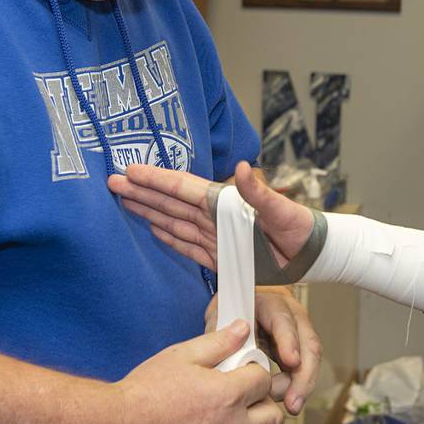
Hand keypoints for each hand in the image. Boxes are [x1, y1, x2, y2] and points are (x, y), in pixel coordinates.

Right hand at [109, 321, 283, 423]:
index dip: (255, 369)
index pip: (265, 380)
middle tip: (245, 391)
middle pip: (273, 419)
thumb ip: (218, 342)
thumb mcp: (181, 355)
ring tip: (221, 408)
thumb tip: (242, 330)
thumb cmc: (143, 393)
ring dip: (247, 423)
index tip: (242, 367)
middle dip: (265, 402)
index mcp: (227, 396)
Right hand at [111, 161, 315, 273]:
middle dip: (142, 192)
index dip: (156, 180)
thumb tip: (243, 167)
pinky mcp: (218, 256)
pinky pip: (187, 245)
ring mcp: (214, 236)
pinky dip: (169, 237)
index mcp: (224, 202)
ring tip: (124, 200)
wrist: (311, 256)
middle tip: (112, 182)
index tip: (130, 170)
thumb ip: (258, 192)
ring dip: (149, 211)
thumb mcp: (281, 209)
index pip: (182, 188)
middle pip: (170, 202)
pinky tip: (152, 228)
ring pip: (173, 221)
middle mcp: (214, 216)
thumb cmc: (300, 228)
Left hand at [203, 286, 322, 414]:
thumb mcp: (220, 318)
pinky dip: (298, 387)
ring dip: (303, 385)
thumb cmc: (229, 312)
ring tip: (291, 405)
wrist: (236, 309)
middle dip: (303, 374)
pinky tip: (290, 401)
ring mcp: (298, 333)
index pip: (283, 319)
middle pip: (307, 342)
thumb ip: (223, 337)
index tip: (291, 361)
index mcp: (269, 302)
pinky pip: (304, 369)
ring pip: (310, 358)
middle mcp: (290, 315)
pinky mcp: (299, 350)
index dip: (288, 340)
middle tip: (293, 401)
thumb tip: (229, 362)